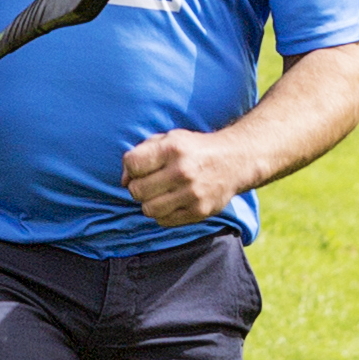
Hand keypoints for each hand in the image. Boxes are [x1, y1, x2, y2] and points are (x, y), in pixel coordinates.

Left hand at [120, 126, 254, 224]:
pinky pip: (164, 221)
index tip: (140, 169)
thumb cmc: (194, 149)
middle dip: (137, 188)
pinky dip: (162, 214)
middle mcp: (182, 171)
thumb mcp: (169, 139)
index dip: (130, 168)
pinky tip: (171, 202)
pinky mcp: (199, 211)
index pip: (132, 164)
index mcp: (173, 148)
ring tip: (159, 195)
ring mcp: (192, 193)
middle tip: (148, 184)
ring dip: (149, 203)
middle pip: (136, 190)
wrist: (234, 160)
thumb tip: (124, 180)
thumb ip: (141, 152)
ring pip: (148, 209)